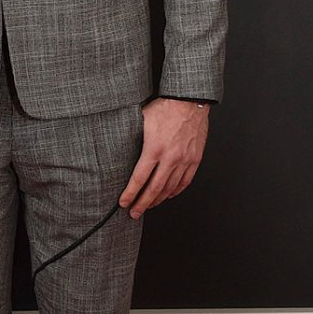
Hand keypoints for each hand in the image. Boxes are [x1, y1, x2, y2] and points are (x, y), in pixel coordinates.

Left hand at [119, 98, 209, 218]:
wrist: (189, 100)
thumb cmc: (164, 107)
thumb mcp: (140, 121)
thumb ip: (132, 138)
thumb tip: (117, 148)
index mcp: (154, 148)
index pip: (139, 178)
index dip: (130, 194)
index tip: (123, 203)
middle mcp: (170, 157)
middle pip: (154, 188)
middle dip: (142, 203)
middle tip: (134, 213)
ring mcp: (184, 159)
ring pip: (170, 188)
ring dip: (158, 200)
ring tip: (148, 206)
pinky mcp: (195, 158)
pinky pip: (185, 181)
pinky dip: (175, 191)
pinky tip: (168, 195)